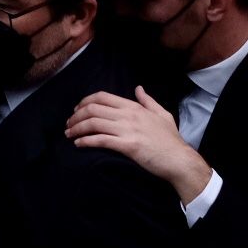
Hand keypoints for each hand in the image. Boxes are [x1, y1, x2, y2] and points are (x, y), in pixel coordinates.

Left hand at [65, 87, 212, 201]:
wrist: (179, 159)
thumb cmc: (170, 139)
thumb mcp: (162, 114)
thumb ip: (148, 101)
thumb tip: (138, 88)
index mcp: (133, 107)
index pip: (102, 97)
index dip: (84, 102)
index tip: (76, 110)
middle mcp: (128, 115)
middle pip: (93, 109)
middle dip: (76, 116)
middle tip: (68, 124)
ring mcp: (128, 130)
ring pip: (94, 123)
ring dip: (77, 128)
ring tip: (69, 135)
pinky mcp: (128, 146)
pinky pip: (101, 140)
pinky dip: (86, 141)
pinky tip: (79, 144)